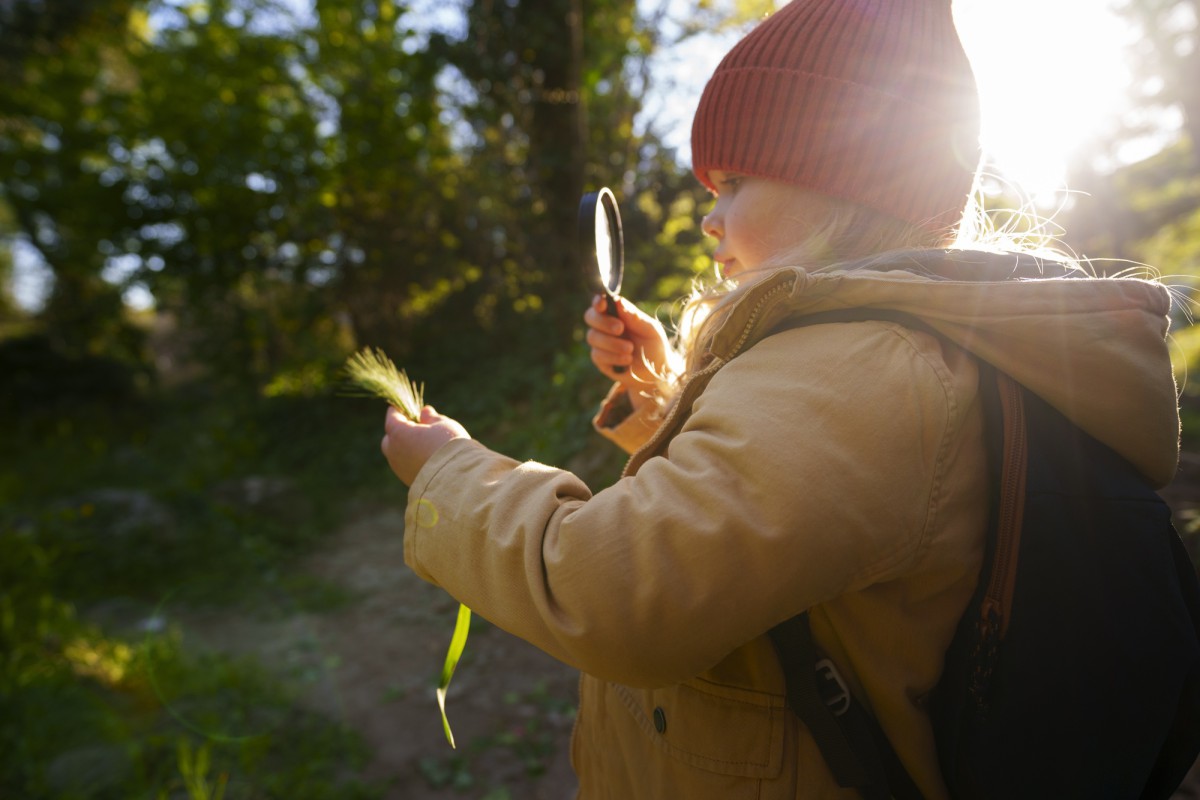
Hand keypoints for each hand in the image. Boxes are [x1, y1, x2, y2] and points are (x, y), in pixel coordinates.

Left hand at [381, 406, 469, 486]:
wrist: (456, 478)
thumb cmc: (448, 445)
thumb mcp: (443, 424)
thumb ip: (431, 417)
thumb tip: (424, 412)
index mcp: (398, 432)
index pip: (392, 416)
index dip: (400, 409)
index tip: (409, 407)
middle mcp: (394, 451)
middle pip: (391, 437)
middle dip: (401, 430)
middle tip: (418, 427)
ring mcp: (399, 468)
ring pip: (398, 453)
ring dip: (407, 447)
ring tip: (426, 444)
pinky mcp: (407, 480)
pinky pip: (406, 466)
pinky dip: (412, 460)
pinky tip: (428, 458)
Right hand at [583, 295, 671, 409]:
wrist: (655, 373)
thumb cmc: (654, 346)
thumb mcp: (650, 330)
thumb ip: (635, 317)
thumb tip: (619, 301)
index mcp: (617, 313)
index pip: (601, 303)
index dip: (598, 301)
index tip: (602, 303)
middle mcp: (605, 326)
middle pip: (590, 317)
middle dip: (604, 322)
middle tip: (620, 329)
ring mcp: (600, 342)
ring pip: (593, 337)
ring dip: (612, 343)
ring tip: (630, 349)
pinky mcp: (599, 359)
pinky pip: (597, 355)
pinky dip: (613, 357)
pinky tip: (627, 360)